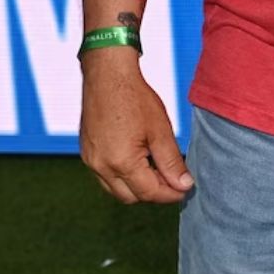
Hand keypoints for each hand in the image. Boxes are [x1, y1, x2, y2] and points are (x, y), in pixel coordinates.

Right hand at [79, 50, 193, 203]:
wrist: (108, 76)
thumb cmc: (134, 98)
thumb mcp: (160, 131)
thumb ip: (172, 162)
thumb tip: (184, 185)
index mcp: (121, 162)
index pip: (149, 193)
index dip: (171, 194)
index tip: (186, 189)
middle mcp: (101, 166)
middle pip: (131, 197)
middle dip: (154, 193)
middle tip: (174, 179)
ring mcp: (90, 161)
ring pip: (116, 190)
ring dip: (138, 187)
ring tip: (158, 169)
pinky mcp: (87, 154)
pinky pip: (105, 177)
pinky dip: (124, 177)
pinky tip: (140, 161)